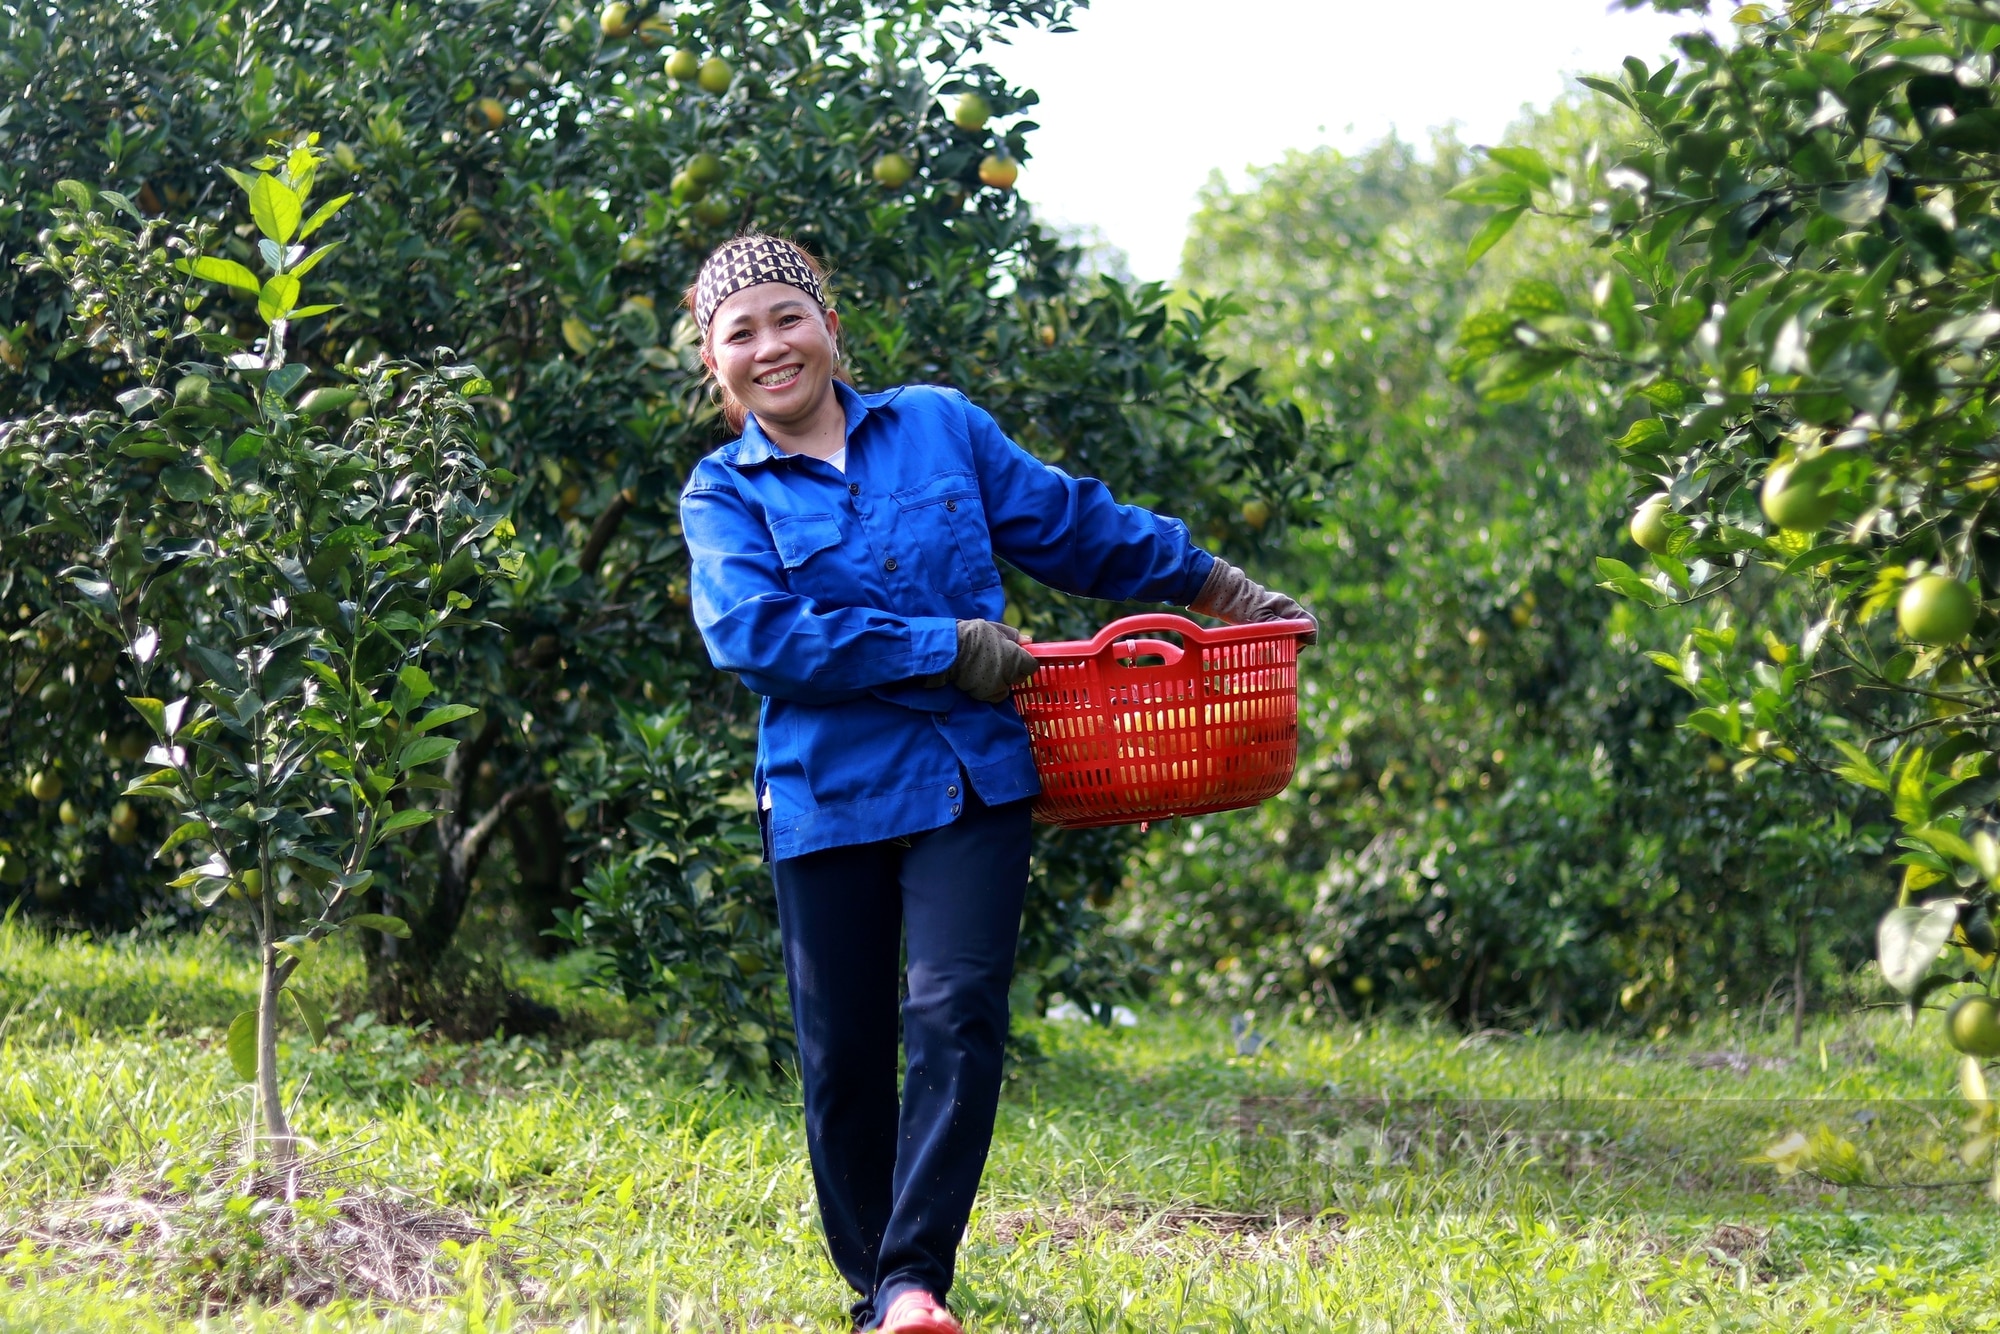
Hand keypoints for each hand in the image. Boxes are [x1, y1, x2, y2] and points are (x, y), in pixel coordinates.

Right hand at [948, 619, 1038, 701]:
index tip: (1019, 657)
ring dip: (1003, 681)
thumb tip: (1028, 640)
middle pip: (1020, 677)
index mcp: (1016, 657)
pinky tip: (983, 680)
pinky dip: (992, 690)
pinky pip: (996, 695)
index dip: (1026, 661)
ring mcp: (998, 686)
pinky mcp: (986, 695)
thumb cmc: (973, 635)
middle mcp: (1010, 674)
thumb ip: (1013, 635)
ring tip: (989, 671)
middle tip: (1002, 662)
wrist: (950, 650)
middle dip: (1015, 671)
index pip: (1031, 665)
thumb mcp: (994, 628)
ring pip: (1007, 687)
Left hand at [1189, 558, 1317, 645]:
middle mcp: (1287, 610)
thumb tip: (1297, 637)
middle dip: (1294, 644)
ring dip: (1285, 644)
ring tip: (1271, 651)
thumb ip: (1278, 627)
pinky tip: (1266, 648)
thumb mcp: (1259, 619)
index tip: (1292, 647)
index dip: (1306, 639)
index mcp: (1288, 607)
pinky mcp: (1270, 619)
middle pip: (1301, 631)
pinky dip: (1277, 641)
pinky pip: (1281, 632)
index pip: (1310, 625)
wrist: (1224, 595)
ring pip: (1291, 633)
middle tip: (1279, 652)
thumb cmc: (1240, 605)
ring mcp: (1279, 614)